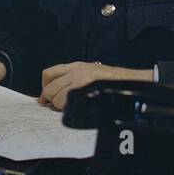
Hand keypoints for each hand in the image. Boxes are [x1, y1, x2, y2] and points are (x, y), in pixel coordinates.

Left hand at [39, 62, 153, 110]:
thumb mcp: (90, 71)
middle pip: (49, 88)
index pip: (48, 74)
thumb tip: (56, 92)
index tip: (45, 98)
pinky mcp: (85, 90)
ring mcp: (80, 81)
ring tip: (70, 107)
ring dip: (60, 106)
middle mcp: (75, 71)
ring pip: (56, 98)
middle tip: (56, 106)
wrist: (129, 81)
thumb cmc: (112, 79)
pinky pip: (67, 103)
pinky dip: (68, 109)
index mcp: (76, 65)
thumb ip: (73, 78)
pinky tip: (77, 108)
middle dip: (50, 99)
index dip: (44, 87)